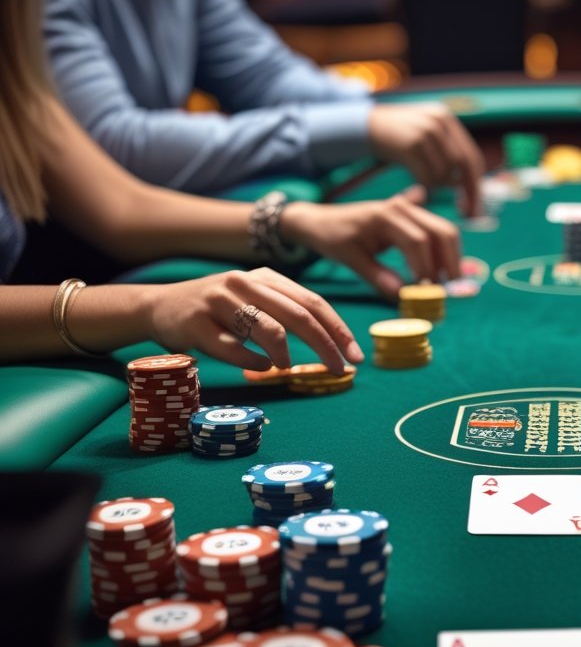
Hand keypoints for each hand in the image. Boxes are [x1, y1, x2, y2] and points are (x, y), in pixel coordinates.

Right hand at [143, 267, 362, 373]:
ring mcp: (219, 301)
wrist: (158, 307)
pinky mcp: (197, 324)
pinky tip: (261, 367)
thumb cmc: (217, 310)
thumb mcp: (254, 300)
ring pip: (269, 329)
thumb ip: (287, 311)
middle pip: (299, 316)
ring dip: (286, 354)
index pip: (313, 302)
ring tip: (286, 366)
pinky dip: (255, 362)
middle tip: (341, 369)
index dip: (338, 329)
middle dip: (326, 345)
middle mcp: (244, 283)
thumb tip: (333, 342)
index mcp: (265, 277)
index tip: (356, 354)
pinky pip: (235, 348)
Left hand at [281, 196, 461, 298]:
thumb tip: (401, 295)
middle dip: (450, 261)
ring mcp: (410, 209)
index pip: (418, 242)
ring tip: (445, 282)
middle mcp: (403, 208)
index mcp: (386, 216)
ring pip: (444, 230)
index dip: (426, 268)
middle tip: (448, 288)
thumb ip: (377, 276)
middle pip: (442, 232)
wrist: (322, 221)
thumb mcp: (350, 259)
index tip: (426, 292)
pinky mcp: (412, 216)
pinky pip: (437, 230)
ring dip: (451, 256)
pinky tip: (441, 270)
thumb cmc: (334, 238)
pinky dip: (444, 250)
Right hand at [368, 103, 484, 216]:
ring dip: (439, 187)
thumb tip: (461, 182)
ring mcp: (426, 131)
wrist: (360, 125)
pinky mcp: (411, 144)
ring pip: (446, 173)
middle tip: (468, 214)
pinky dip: (426, 186)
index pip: (472, 157)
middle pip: (466, 165)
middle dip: (469, 193)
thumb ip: (442, 153)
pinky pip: (427, 176)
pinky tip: (417, 185)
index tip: (476, 208)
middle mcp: (440, 122)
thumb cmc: (393, 138)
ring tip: (427, 187)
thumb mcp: (421, 137)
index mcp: (446, 119)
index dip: (476, 184)